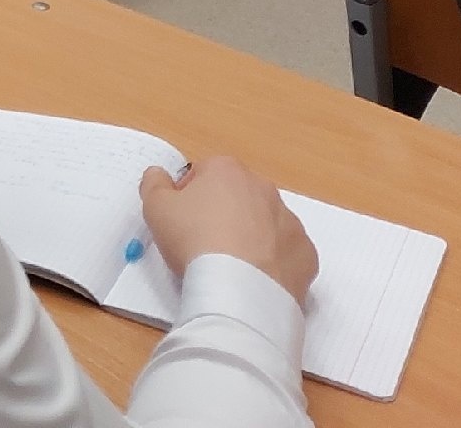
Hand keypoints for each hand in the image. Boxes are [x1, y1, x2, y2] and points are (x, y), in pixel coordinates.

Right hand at [140, 156, 318, 306]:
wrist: (239, 291)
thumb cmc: (193, 241)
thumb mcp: (155, 208)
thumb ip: (154, 183)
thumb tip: (159, 174)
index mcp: (227, 170)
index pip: (203, 173)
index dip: (188, 197)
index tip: (182, 222)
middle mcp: (264, 188)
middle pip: (237, 196)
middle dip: (223, 214)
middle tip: (204, 245)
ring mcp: (290, 221)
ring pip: (266, 223)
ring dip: (251, 236)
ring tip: (231, 267)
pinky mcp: (307, 253)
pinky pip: (286, 252)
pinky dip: (274, 262)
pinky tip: (256, 279)